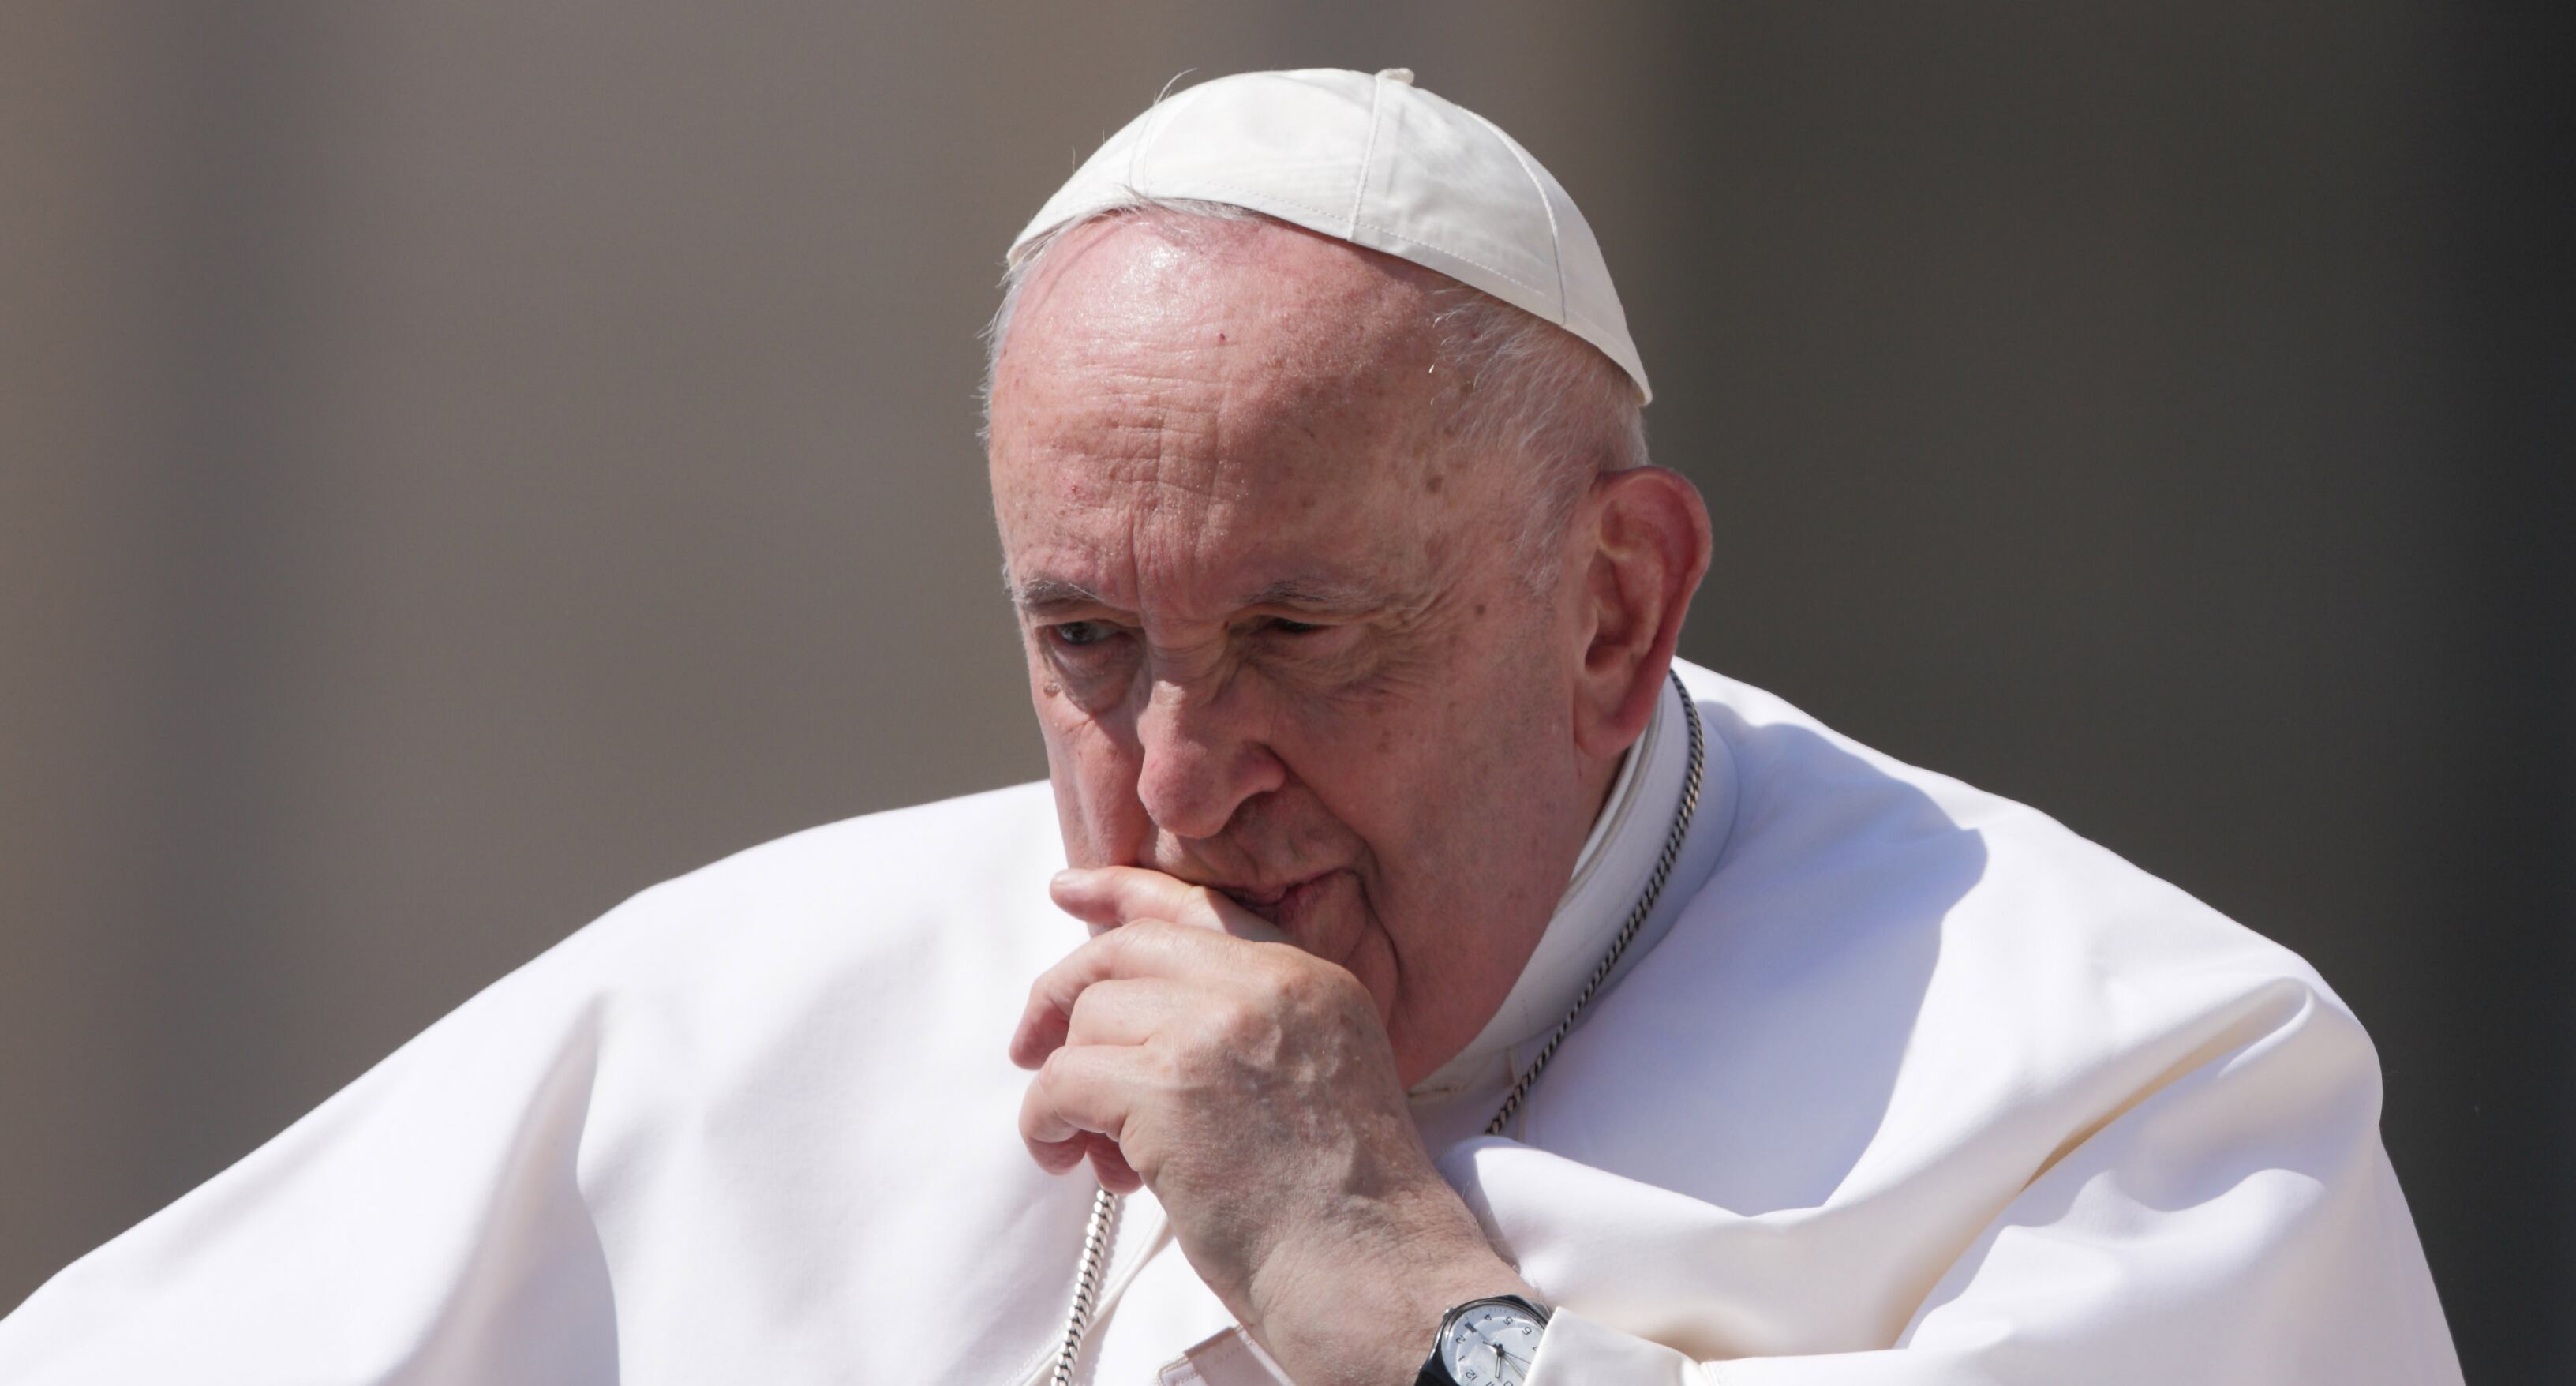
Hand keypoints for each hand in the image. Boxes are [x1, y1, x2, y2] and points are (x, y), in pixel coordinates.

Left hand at [1010, 866, 1531, 1383]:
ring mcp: (1216, 1031)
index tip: (1066, 891)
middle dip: (1061, 996)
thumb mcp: (1320, 1077)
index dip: (1120, 893)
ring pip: (1088, 1020)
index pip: (1197, 907)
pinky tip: (1067, 1159)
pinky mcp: (1168, 1090)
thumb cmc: (1346, 1209)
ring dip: (1068, 1085)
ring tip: (1096, 1151)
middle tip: (1031, 1047)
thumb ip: (1245, 1032)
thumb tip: (1128, 1022)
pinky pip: (1062, 1081)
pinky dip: (1046, 1123)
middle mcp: (1266, 986)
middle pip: (1123, 952)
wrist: (1375, 1275)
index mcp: (1310, 978)